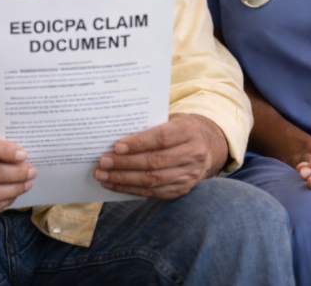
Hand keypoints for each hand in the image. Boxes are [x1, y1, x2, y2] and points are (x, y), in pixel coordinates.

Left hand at [94, 113, 228, 198]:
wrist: (207, 147)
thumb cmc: (179, 129)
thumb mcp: (171, 118)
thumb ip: (150, 124)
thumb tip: (117, 134)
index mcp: (189, 130)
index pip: (162, 138)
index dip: (139, 143)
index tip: (117, 147)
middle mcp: (193, 153)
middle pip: (155, 161)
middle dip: (126, 163)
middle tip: (103, 163)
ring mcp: (190, 174)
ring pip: (153, 180)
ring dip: (124, 179)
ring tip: (103, 176)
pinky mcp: (183, 189)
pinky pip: (154, 192)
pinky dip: (132, 189)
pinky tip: (115, 185)